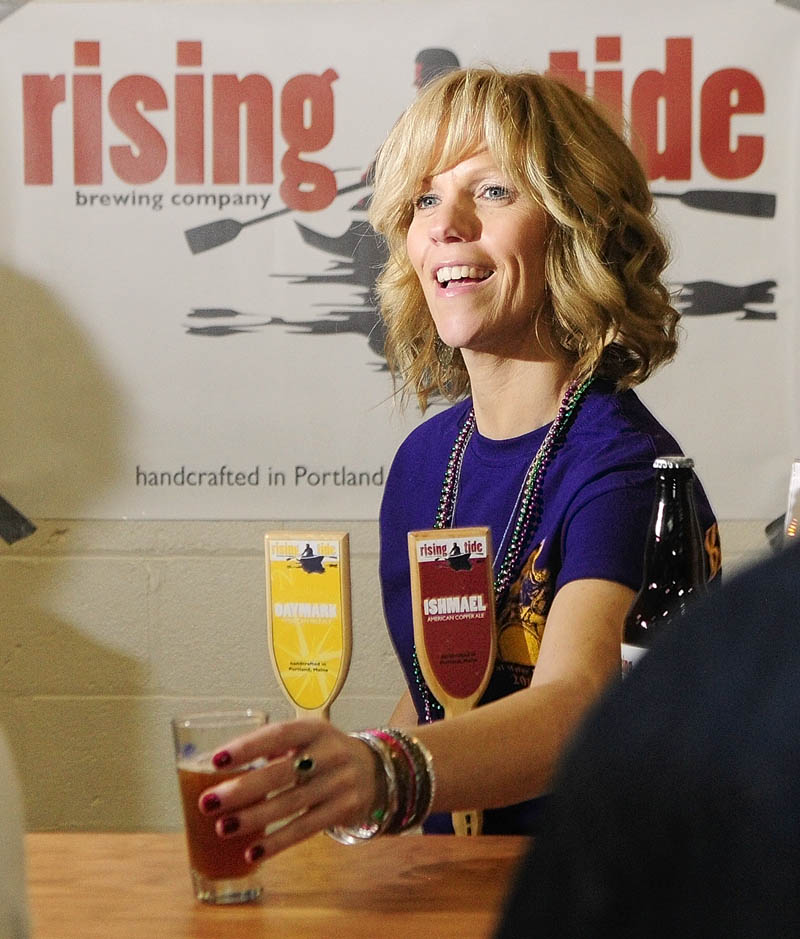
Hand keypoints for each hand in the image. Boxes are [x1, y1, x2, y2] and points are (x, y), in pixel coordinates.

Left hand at [197, 719, 377, 861]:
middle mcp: (330, 753)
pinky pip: (306, 829)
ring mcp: (340, 783)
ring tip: (223, 828)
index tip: (216, 760)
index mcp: (314, 729)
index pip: (278, 735)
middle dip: (243, 788)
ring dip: (255, 818)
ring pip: (292, 804)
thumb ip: (272, 748)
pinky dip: (277, 842)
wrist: (375, 771)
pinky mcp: (344, 810)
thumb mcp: (306, 739)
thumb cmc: (323, 753)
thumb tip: (223, 766)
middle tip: (208, 801)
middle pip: (282, 772)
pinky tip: (253, 852)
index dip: (248, 747)